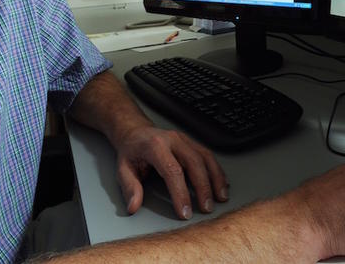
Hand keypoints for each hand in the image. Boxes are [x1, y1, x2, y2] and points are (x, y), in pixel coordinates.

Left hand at [112, 125, 228, 219]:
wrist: (135, 131)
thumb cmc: (131, 151)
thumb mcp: (123, 169)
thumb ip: (129, 188)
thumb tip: (134, 206)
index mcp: (155, 146)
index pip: (172, 171)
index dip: (180, 193)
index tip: (185, 212)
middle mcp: (173, 140)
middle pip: (194, 163)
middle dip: (203, 187)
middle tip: (206, 208)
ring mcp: (184, 139)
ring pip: (205, 157)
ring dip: (215, 178)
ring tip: (220, 198)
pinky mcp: (191, 142)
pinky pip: (208, 155)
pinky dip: (217, 171)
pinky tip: (221, 184)